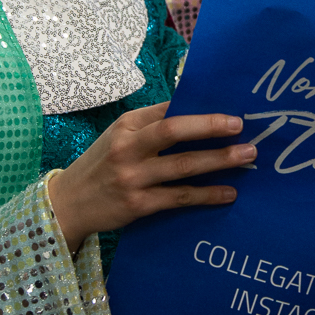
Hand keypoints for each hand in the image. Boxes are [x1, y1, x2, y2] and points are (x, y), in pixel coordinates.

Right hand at [46, 102, 253, 252]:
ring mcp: (133, 177)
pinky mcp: (138, 205)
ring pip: (183, 165)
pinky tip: (228, 193)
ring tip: (246, 156)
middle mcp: (129, 147)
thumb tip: (197, 110)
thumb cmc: (103, 163)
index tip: (229, 110)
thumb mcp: (120, 135)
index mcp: (127, 125)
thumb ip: (152, 124)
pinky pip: (179, 197)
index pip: (168, 109)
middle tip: (241, 127)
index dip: (199, 109)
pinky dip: (207, 194)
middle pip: (174, 131)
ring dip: (218, 160)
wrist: (68, 203)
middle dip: (210, 127)